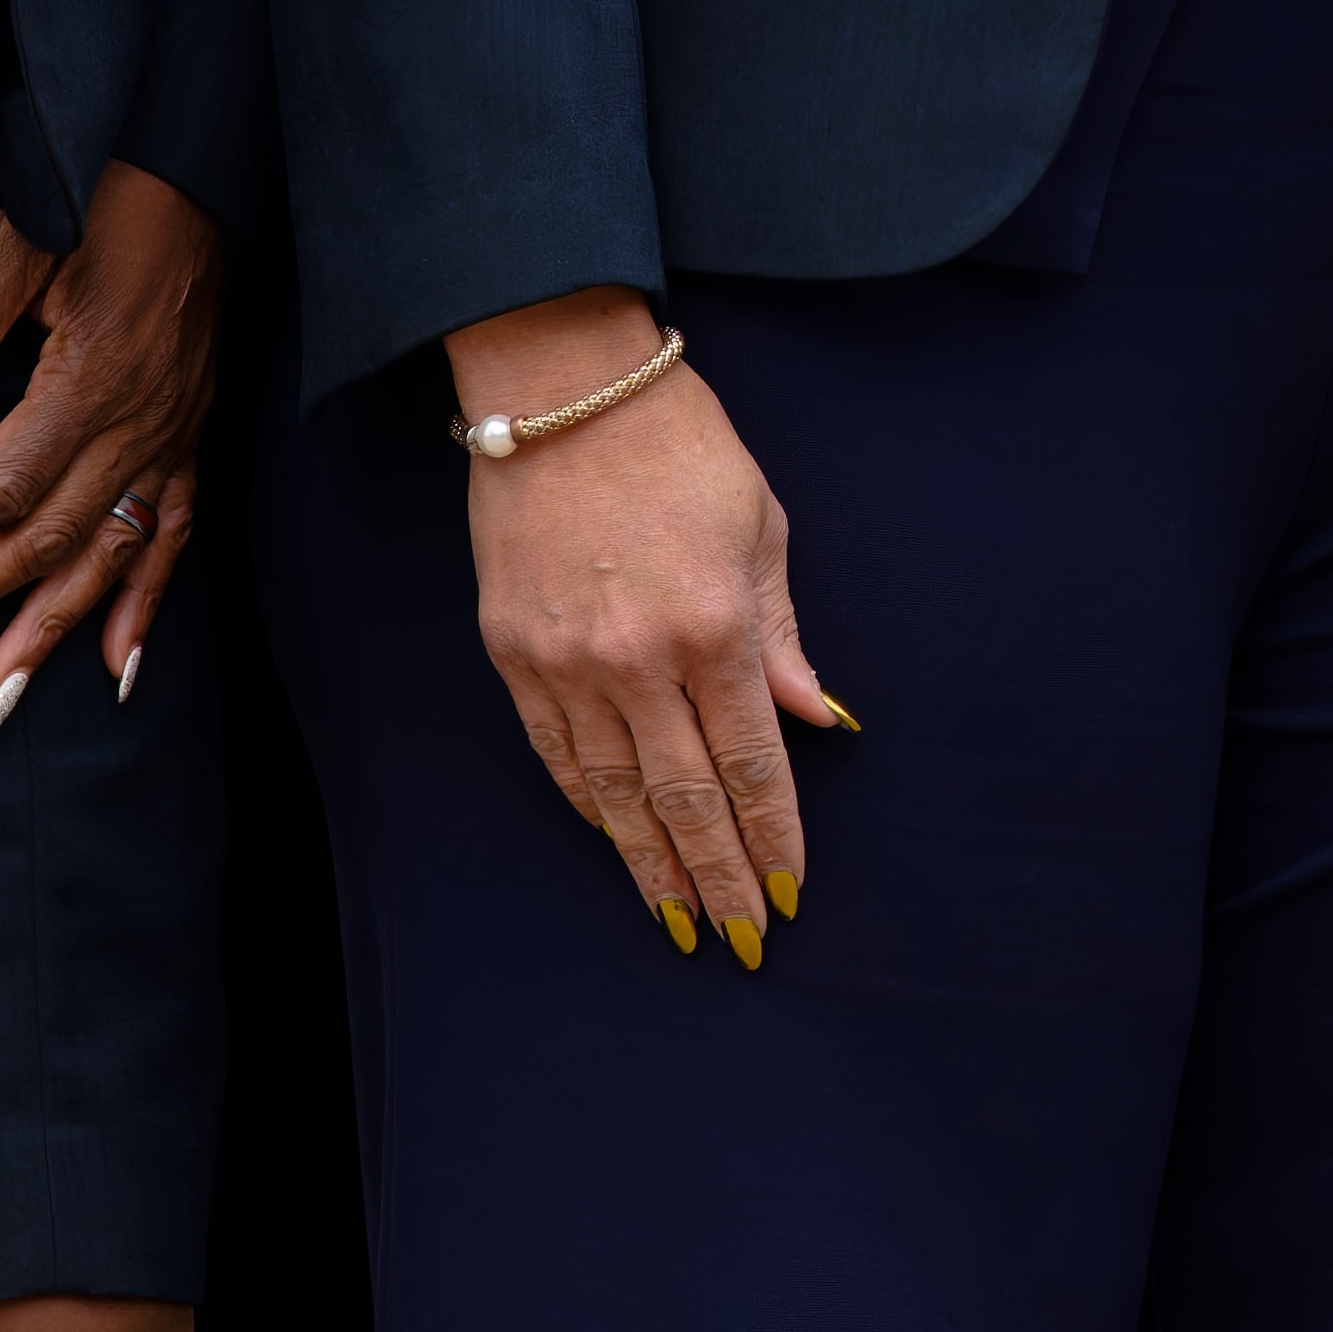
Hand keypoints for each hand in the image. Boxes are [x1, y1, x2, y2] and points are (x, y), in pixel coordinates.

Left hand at [0, 164, 227, 729]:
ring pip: (112, 554)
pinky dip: (150, 602)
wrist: (205, 151)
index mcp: (96, 376)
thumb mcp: (28, 234)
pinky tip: (121, 666)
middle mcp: (142, 420)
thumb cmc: (112, 181)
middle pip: (44, 538)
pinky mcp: (195, 426)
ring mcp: (176, 430)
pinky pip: (177, 531)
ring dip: (51, 631)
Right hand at [448, 290, 844, 965]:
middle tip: (743, 941)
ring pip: (612, 796)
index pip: (754, 764)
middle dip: (719, 878)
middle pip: (686, 799)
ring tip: (680, 920)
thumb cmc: (681, 447)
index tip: (791, 894)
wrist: (562, 390)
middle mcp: (638, 660)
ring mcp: (567, 663)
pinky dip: (589, 810)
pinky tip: (616, 846)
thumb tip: (820, 720)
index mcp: (715, 627)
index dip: (774, 838)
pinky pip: (556, 756)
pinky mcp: (513, 654)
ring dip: (650, 866)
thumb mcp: (761, 527)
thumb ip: (784, 637)